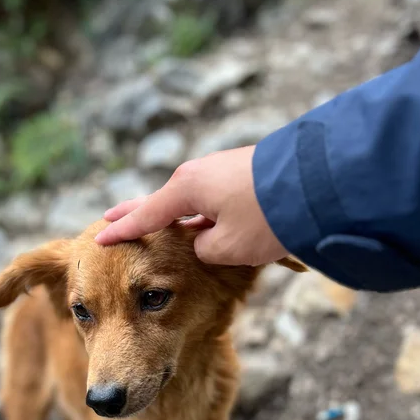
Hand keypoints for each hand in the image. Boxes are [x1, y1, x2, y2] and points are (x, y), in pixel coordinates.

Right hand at [96, 146, 287, 266]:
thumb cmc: (268, 217)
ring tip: (153, 222)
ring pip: (189, 199)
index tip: (100, 238)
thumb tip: (206, 240)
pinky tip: (196, 220)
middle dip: (136, 211)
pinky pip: (210, 196)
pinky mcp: (244, 174)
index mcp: (186, 189)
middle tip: (110, 217)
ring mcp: (222, 171)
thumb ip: (206, 248)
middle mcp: (200, 175)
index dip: (122, 231)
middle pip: (160, 200)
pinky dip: (198, 211)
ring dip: (172, 213)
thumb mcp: (229, 247)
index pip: (146, 216)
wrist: (319, 183)